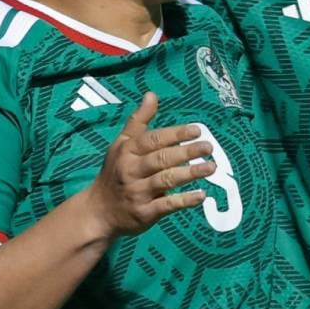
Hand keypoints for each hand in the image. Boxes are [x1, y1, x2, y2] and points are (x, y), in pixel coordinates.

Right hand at [79, 93, 214, 236]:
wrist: (98, 211)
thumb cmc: (115, 172)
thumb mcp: (121, 145)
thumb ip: (138, 121)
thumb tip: (152, 94)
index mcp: (127, 151)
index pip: (153, 139)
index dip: (175, 134)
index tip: (197, 130)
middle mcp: (131, 170)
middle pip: (161, 158)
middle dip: (186, 152)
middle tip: (209, 147)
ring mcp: (137, 193)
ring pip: (166, 180)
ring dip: (190, 173)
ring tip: (211, 167)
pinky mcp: (144, 213)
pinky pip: (166, 205)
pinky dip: (184, 200)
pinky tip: (201, 195)